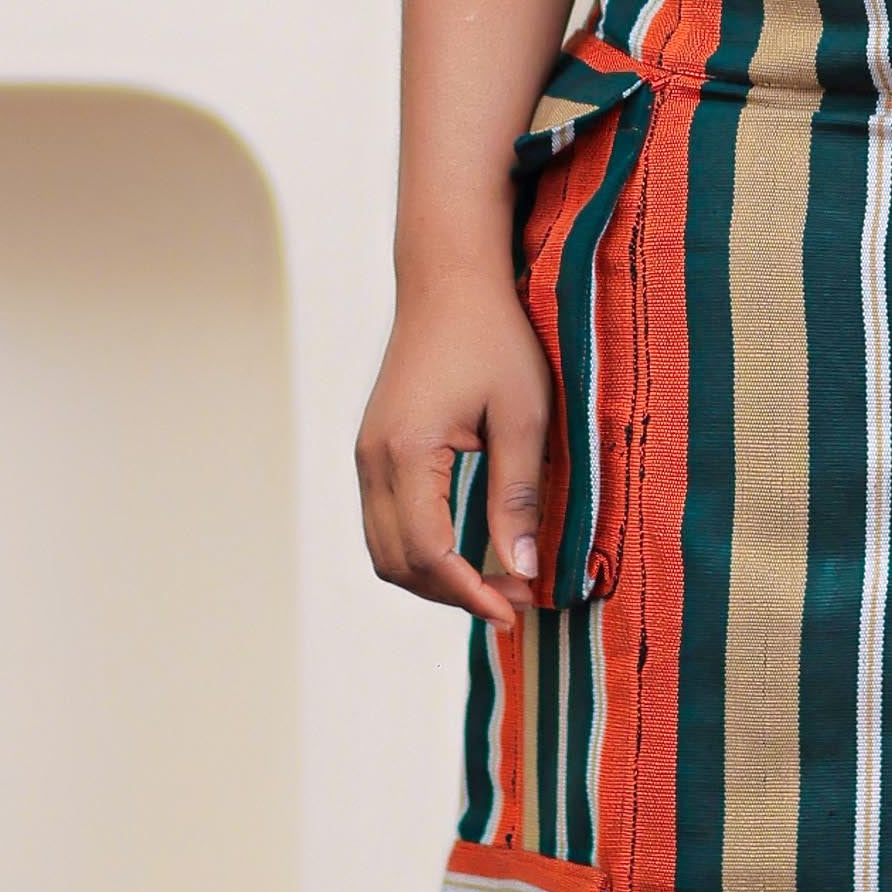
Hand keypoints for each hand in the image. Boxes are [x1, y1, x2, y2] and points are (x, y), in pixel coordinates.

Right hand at [356, 266, 552, 618]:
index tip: (516, 611)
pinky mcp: (373, 452)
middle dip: (455, 595)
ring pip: (385, 551)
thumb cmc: (493, 337)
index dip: (472, 592)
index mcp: (406, 451)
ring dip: (435, 580)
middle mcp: (372, 461)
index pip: (430, 552)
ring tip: (496, 584)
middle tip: (517, 601)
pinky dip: (421, 554)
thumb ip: (519, 495)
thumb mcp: (524, 415)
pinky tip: (467, 554)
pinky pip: (385, 525)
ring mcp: (366, 457)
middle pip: (399, 563)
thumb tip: (525, 569)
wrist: (448, 281)